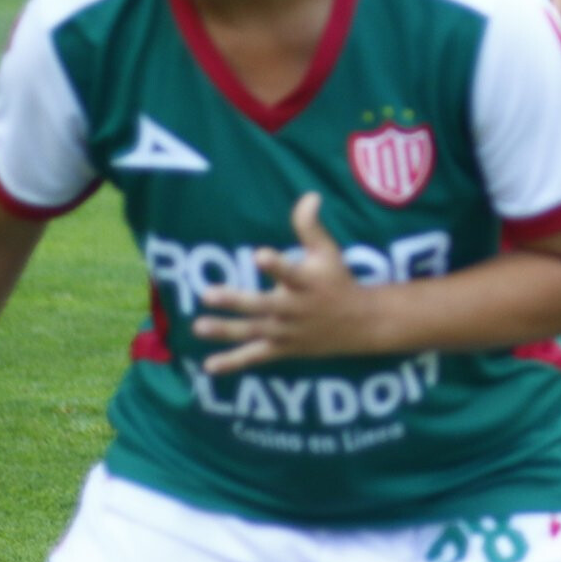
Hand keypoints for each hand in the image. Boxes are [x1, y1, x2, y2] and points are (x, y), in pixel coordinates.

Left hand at [194, 194, 384, 372]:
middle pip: (263, 305)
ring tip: (199, 325)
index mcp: (308, 282)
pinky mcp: (283, 348)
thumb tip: (310, 196)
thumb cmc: (338, 280)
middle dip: (236, 301)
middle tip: (208, 294)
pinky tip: (209, 365)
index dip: (276, 265)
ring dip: (226, 330)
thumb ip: (311, 227)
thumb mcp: (330, 252)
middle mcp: (296, 308)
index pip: (291, 271)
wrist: (361, 324)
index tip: (260, 255)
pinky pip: (256, 357)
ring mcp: (288, 331)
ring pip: (254, 332)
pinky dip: (234, 362)